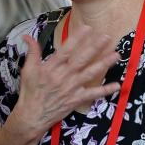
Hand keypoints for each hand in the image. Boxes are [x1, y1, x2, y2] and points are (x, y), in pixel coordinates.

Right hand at [8, 22, 120, 138]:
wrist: (32, 116)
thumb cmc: (30, 92)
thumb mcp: (28, 70)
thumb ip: (32, 52)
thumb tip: (27, 36)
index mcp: (51, 67)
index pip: (66, 50)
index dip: (77, 38)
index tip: (87, 28)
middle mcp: (63, 76)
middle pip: (82, 59)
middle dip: (95, 47)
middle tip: (107, 37)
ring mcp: (71, 88)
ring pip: (90, 73)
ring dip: (104, 64)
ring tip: (116, 55)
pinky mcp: (76, 99)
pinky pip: (93, 94)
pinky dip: (105, 90)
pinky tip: (117, 85)